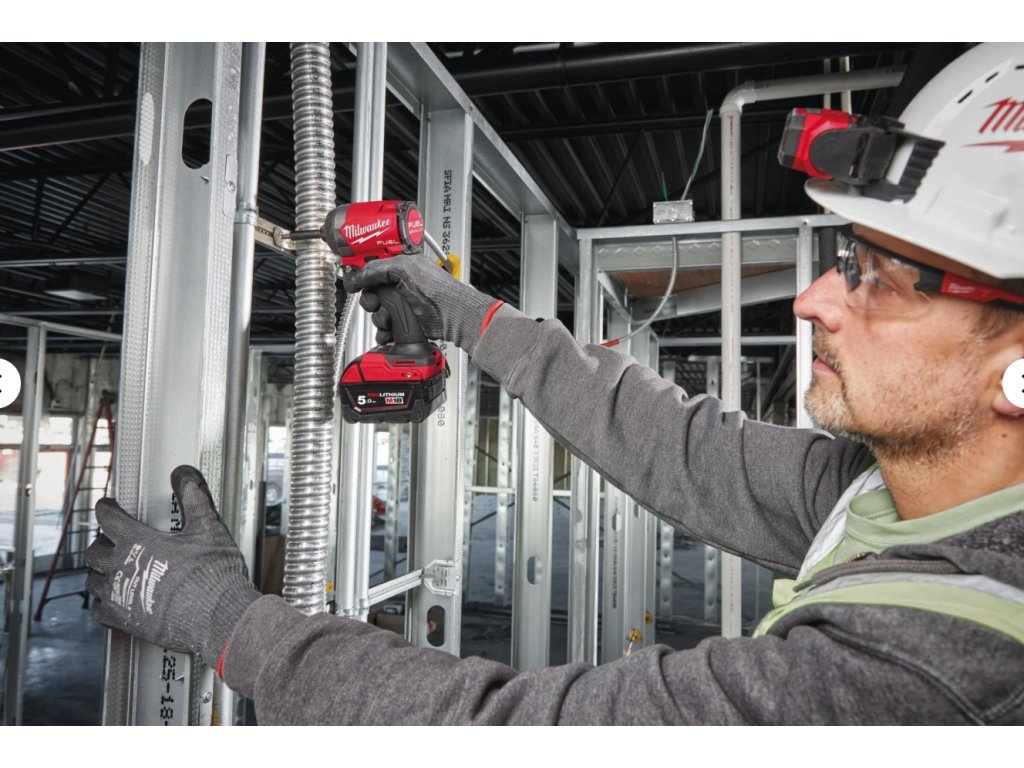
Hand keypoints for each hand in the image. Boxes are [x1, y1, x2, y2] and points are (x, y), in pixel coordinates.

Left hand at [86, 465, 259, 666]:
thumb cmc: (213, 573)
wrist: (217, 616)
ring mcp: (119, 596)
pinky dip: (104, 602)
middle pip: (94, 551)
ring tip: (114, 570)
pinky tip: (117, 600)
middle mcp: (121, 567)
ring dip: (101, 572)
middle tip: (113, 540)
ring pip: (93, 581)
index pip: (108, 518)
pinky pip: (99, 610)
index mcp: (137, 541)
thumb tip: (184, 474)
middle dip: (102, 542)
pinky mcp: (123, 620)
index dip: (106, 508)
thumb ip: (193, 497)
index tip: (108, 507)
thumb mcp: (208, 527)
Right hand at [342, 252, 498, 354]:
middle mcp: (402, 285)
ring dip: (378, 318)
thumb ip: (377, 269)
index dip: (362, 276)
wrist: (454, 316)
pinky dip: (384, 332)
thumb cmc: (438, 290)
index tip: (354, 283)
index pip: (373, 268)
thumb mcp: (404, 270)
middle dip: (370, 301)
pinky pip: (386, 328)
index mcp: (402, 266)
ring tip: (388, 319)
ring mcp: (405, 305)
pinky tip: (388, 332)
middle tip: (375, 303)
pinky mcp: (407, 323)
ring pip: (378, 312)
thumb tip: (357, 275)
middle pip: (372, 293)